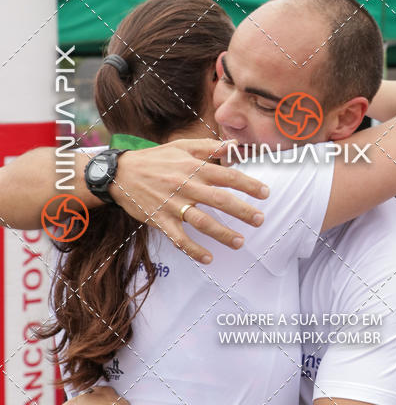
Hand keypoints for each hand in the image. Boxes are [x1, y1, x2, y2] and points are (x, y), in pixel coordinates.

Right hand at [108, 138, 269, 262]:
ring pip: (202, 221)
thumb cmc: (155, 159)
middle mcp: (186, 186)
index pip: (227, 175)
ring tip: (240, 242)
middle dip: (242, 211)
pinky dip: (193, 250)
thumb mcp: (181, 147)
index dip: (248, 184)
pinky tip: (208, 258)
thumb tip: (235, 146)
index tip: (265, 193)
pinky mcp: (160, 220)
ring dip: (222, 233)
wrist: (120, 173)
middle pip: (219, 200)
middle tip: (260, 219)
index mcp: (194, 167)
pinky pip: (179, 238)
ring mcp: (173, 205)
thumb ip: (209, 147)